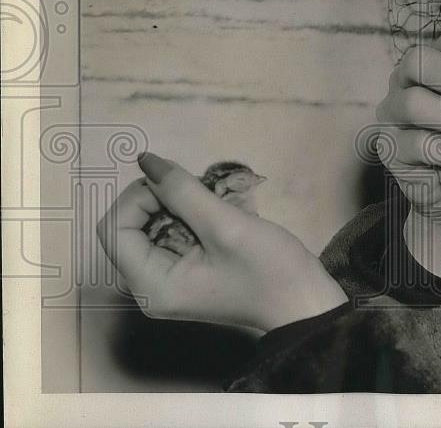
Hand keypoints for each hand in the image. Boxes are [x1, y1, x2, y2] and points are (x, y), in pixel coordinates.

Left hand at [97, 152, 347, 331]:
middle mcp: (149, 287)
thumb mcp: (226, 226)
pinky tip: (221, 218)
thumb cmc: (269, 270)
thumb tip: (147, 160)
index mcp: (151, 284)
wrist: (305, 303)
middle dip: (163, 200)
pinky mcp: (186, 275)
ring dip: (181, 206)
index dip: (138, 198)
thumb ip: (183, 192)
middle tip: (204, 195)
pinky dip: (192, 218)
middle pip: (130, 227)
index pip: (113, 229)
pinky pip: (172, 236)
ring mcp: (168, 282)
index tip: (179, 187)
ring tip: (217, 206)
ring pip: (153, 227)